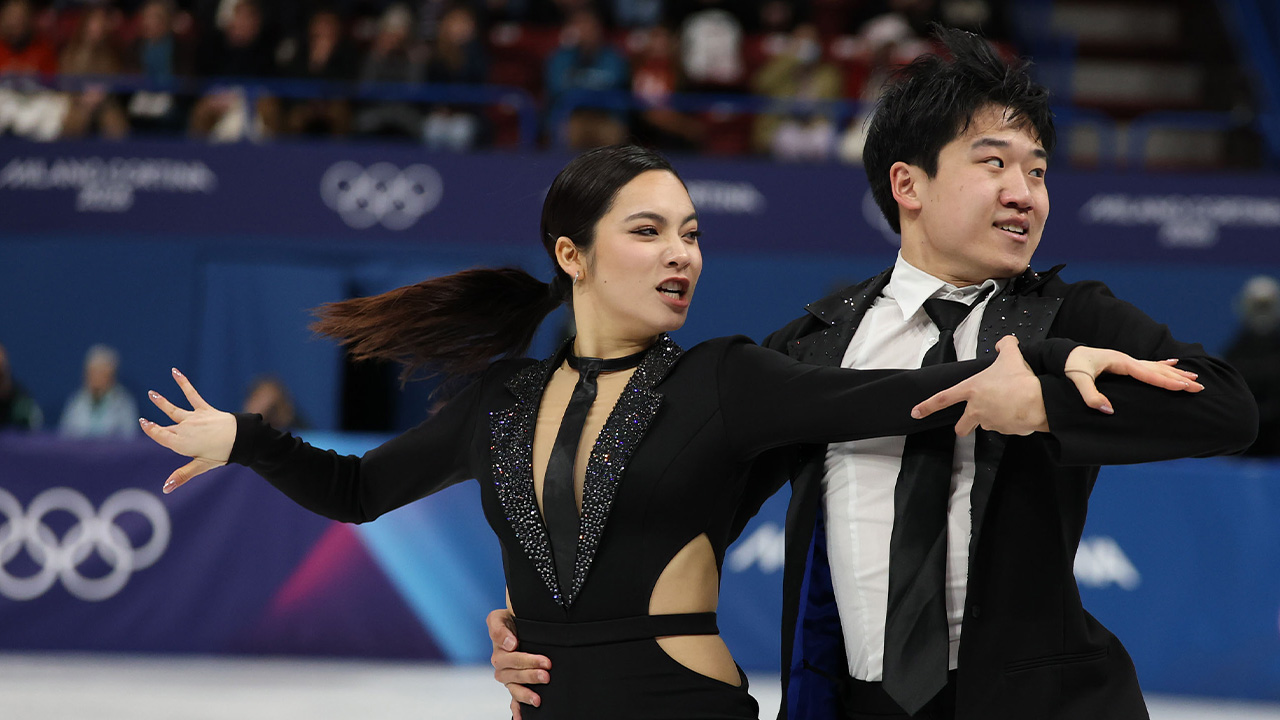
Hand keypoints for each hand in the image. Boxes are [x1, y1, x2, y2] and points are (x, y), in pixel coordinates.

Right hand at [139, 368, 235, 492]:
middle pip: (167, 427)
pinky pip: (191, 394)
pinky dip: (183, 383)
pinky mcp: (204, 409)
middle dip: (155, 425)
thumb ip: (182, 475)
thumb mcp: (201, 466)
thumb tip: (165, 488)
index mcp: (182, 444)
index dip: (151, 430)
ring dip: (162, 402)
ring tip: (152, 393)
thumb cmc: (222, 454)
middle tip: (145, 421)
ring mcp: (193, 418)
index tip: (143, 423)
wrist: (241, 438)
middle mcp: (184, 429)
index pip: (161, 436)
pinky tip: (175, 372)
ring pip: (173, 409)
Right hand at [487, 608, 550, 717]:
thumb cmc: (513, 618)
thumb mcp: (500, 617)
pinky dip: (517, 709)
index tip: (517, 644)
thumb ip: (499, 628)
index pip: (504, 651)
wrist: (522, 625)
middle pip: (512, 671)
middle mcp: (501, 662)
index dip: (512, 649)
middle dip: (529, 672)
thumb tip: (510, 644)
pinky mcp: (515, 685)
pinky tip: (521, 717)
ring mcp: (508, 675)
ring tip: (538, 698)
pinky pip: (513, 700)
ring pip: (513, 687)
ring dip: (525, 693)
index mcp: (499, 646)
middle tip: (546, 672)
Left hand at [911, 336, 1049, 436]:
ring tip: (1007, 408)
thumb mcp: (1011, 355)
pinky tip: (1019, 413)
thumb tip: (1005, 342)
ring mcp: (990, 422)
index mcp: (971, 390)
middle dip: (963, 426)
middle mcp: (976, 410)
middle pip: (962, 425)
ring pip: (986, 425)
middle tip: (970, 422)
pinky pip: (1004, 428)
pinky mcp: (1005, 431)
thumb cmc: (1020, 380)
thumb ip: (1005, 345)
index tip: (915, 413)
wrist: (1038, 402)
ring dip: (992, 419)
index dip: (927, 406)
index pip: (942, 399)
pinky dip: (1010, 422)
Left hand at [1060, 345, 1201, 413]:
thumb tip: (1108, 410)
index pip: (1148, 373)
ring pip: (1156, 367)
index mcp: (1120, 362)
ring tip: (1194, 377)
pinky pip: (1148, 365)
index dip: (1166, 381)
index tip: (1184, 387)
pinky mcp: (1123, 364)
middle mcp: (1126, 360)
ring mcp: (1126, 361)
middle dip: (1179, 379)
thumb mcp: (1078, 380)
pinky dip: (1162, 366)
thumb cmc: (1070, 366)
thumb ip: (1091, 394)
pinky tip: (1173, 365)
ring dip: (1175, 373)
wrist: (1064, 354)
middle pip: (1157, 370)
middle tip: (1199, 386)